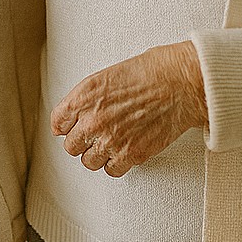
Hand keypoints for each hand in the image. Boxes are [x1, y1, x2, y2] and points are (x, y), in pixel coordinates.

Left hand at [51, 41, 207, 176]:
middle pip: (71, 145)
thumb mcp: (111, 73)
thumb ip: (91, 96)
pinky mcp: (131, 154)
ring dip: (98, 155)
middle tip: (94, 136)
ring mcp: (111, 139)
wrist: (183, 82)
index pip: (58, 121)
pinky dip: (116, 164)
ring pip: (88, 161)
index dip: (66, 125)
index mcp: (85, 94)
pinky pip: (111, 170)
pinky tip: (124, 152)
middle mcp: (93, 119)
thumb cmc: (154, 70)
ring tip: (110, 144)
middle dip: (82, 141)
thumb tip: (83, 111)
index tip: (70, 128)